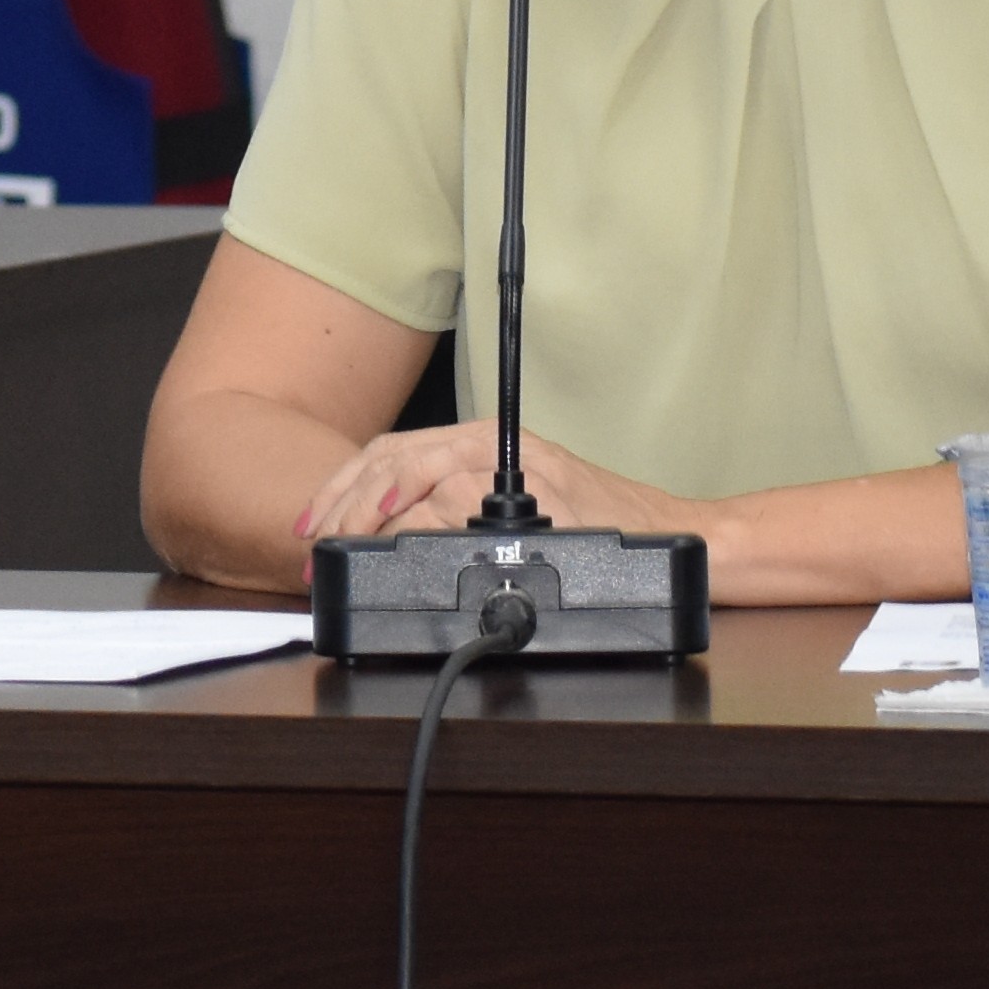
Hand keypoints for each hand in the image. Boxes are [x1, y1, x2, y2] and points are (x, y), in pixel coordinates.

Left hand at [294, 420, 707, 553]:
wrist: (673, 536)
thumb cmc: (600, 527)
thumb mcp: (518, 508)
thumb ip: (458, 509)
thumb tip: (387, 538)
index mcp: (483, 443)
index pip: (393, 451)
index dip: (344, 485)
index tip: (314, 522)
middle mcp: (495, 445)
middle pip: (394, 456)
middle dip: (345, 500)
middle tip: (318, 540)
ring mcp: (517, 467)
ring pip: (421, 471)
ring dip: (376, 513)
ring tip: (351, 546)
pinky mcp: (538, 493)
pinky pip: (464, 499)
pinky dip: (423, 521)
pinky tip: (404, 544)